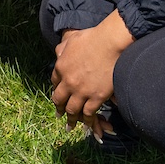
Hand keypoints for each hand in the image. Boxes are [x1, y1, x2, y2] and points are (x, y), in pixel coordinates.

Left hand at [51, 12, 134, 131]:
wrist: (109, 43)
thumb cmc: (92, 38)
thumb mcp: (71, 40)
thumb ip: (62, 48)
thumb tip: (59, 53)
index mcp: (61, 67)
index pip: (54, 82)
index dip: (56, 89)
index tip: (57, 95)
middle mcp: (68, 81)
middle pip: (59, 99)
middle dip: (59, 108)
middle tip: (59, 115)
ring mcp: (82, 91)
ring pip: (72, 109)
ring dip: (70, 119)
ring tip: (69, 125)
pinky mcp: (96, 97)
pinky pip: (88, 113)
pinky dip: (86, 121)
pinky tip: (86, 125)